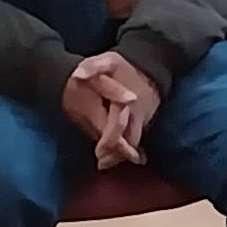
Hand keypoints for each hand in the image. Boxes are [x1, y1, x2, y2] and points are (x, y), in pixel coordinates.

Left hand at [69, 52, 159, 167]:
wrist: (150, 64)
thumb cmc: (124, 65)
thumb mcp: (107, 61)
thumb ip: (92, 68)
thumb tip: (77, 75)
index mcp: (126, 102)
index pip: (118, 126)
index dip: (108, 142)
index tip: (98, 153)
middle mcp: (138, 114)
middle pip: (129, 141)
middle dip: (116, 154)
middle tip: (101, 164)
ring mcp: (144, 118)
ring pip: (134, 142)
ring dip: (122, 154)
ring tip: (106, 163)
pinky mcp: (145, 120)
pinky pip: (137, 138)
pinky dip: (129, 148)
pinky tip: (121, 155)